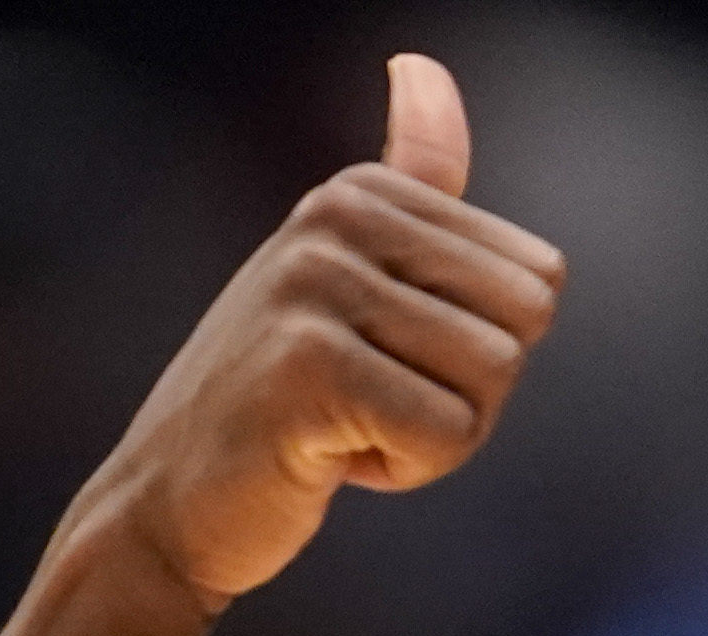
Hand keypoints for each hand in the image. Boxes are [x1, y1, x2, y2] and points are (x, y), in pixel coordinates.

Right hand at [80, 53, 561, 610]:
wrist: (170, 501)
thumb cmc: (280, 404)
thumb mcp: (350, 278)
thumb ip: (408, 184)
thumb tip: (423, 63)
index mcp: (360, 192)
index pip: (538, 280)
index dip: (480, 353)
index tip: (389, 365)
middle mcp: (335, 218)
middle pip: (524, 325)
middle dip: (470, 395)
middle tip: (374, 407)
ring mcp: (316, 285)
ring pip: (491, 381)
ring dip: (435, 437)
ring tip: (346, 428)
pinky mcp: (309, 365)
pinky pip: (446, 433)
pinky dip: (406, 470)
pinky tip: (329, 458)